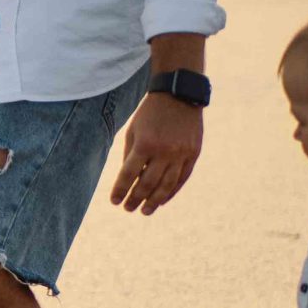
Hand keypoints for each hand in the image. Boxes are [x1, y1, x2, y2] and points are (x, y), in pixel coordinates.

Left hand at [109, 92, 201, 212]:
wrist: (178, 96)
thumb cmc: (150, 114)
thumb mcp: (134, 131)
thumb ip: (131, 156)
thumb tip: (129, 181)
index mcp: (144, 143)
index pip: (129, 174)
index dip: (121, 190)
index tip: (114, 201)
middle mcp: (164, 151)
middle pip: (148, 183)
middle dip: (136, 199)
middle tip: (128, 209)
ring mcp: (181, 154)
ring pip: (167, 185)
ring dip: (154, 201)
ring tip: (145, 211)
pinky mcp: (193, 154)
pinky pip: (182, 178)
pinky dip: (171, 191)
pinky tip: (162, 200)